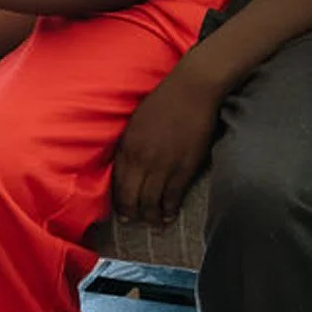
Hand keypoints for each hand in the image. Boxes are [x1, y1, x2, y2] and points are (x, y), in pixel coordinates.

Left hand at [113, 67, 222, 225]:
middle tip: (134, 222)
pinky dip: (169, 209)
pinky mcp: (184, 167)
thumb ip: (130, 145)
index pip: (118, 184)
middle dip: (132, 214)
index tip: (122, 210)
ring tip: (153, 223)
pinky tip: (169, 216)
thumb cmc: (165, 99)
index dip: (119, 201)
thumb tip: (128, 164)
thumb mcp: (137, 121)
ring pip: (151, 201)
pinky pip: (173, 196)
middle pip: (132, 197)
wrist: (193, 88)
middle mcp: (141, 160)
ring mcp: (163, 165)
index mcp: (127, 147)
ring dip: (151, 216)